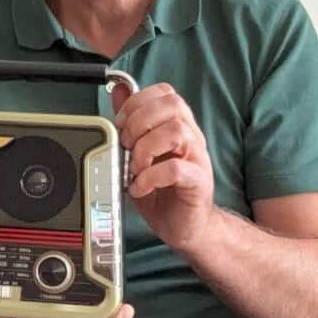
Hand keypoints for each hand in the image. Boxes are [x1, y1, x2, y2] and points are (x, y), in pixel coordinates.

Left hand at [113, 82, 215, 251]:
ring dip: (145, 148)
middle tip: (126, 146)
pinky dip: (150, 177)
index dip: (136, 103)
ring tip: (134, 168)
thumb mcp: (138, 152)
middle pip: (172, 105)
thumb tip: (119, 91)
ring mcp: (198, 159)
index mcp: (177, 125)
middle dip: (139, 122)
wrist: (185, 226)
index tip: (120, 124)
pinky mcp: (198, 183)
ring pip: (176, 132)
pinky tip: (139, 187)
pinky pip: (177, 169)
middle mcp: (191, 137)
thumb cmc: (162, 190)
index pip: (164, 93)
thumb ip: (130, 121)